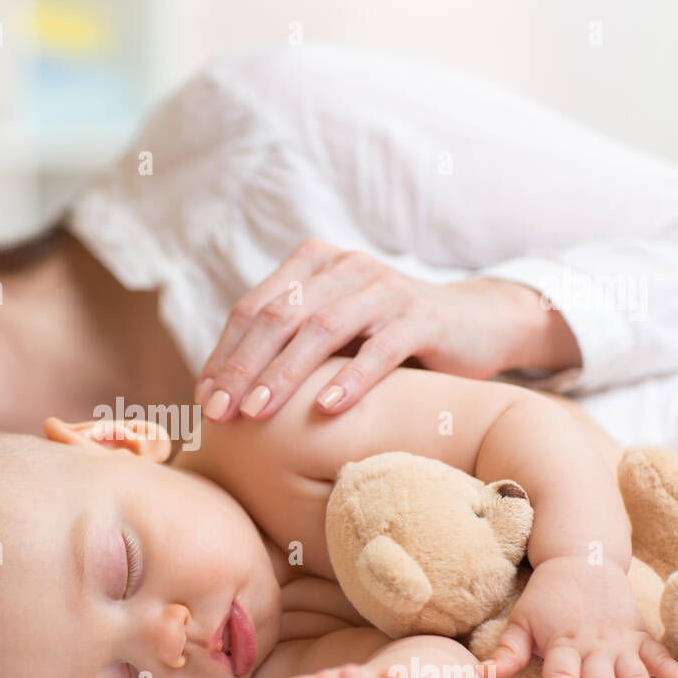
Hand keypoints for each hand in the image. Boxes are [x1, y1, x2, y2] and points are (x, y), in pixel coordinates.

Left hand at [193, 237, 578, 421]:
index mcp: (313, 264)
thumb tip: (218, 393)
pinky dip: (350, 380)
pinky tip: (325, 410)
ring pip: (322, 330)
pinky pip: (380, 349)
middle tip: (219, 413)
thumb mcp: (331, 334)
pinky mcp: (423, 316)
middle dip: (243, 367)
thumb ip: (285, 346)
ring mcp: (385, 288)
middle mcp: (345, 267)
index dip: (224, 354)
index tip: (203, 399)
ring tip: (258, 413)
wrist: (474, 325)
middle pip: (279, 316)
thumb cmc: (385, 338)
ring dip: (285, 375)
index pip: (253, 308)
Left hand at [486, 556, 677, 677]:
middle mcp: (592, 646)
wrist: (580, 559)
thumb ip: (507, 652)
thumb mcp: (520, 621)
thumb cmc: (545, 597)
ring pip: (633, 677)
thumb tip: (481, 675)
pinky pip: (659, 655)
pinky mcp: (638, 635)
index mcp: (561, 643)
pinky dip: (673, 671)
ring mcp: (619, 642)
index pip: (561, 671)